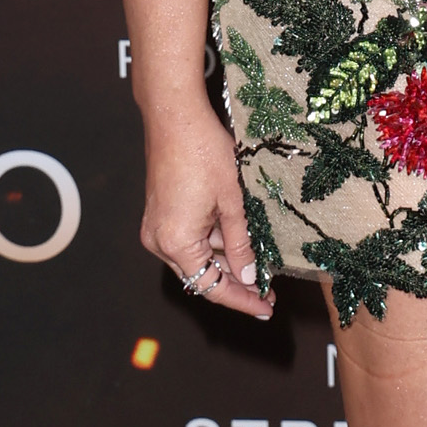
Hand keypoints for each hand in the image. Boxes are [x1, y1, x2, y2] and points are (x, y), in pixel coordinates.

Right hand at [140, 104, 270, 320]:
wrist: (175, 116)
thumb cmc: (204, 151)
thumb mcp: (232, 199)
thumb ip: (241, 242)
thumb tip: (249, 277)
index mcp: (175, 243)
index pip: (210, 287)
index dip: (240, 300)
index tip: (265, 310)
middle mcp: (159, 242)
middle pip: (202, 274)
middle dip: (236, 281)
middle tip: (269, 290)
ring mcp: (157, 228)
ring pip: (198, 256)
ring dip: (227, 259)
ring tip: (262, 262)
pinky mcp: (161, 215)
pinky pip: (191, 239)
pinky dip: (215, 241)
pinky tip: (241, 238)